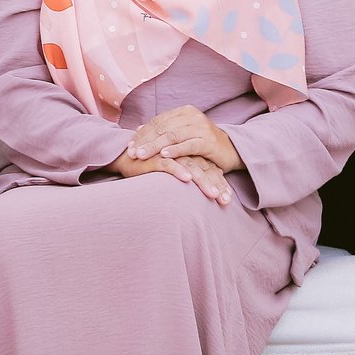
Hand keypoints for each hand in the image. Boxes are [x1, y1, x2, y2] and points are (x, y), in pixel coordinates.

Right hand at [109, 146, 232, 204]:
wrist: (126, 159)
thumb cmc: (153, 167)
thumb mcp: (176, 168)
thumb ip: (192, 170)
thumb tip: (214, 178)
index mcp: (188, 154)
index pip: (209, 168)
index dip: (219, 183)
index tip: (228, 200)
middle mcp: (181, 153)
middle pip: (203, 168)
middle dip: (215, 185)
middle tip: (225, 201)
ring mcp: (168, 153)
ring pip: (190, 166)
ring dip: (202, 181)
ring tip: (213, 195)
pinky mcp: (154, 157)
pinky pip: (168, 163)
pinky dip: (178, 170)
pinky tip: (187, 179)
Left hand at [127, 106, 241, 172]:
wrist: (232, 151)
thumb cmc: (203, 144)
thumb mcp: (182, 134)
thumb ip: (163, 130)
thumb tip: (138, 129)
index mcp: (183, 111)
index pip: (157, 121)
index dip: (142, 134)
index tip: (129, 146)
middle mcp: (191, 116)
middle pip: (162, 128)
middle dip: (145, 141)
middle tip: (132, 152)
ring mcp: (201, 127)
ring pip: (172, 136)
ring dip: (155, 146)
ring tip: (142, 155)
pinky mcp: (209, 141)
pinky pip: (188, 145)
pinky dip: (175, 150)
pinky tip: (164, 155)